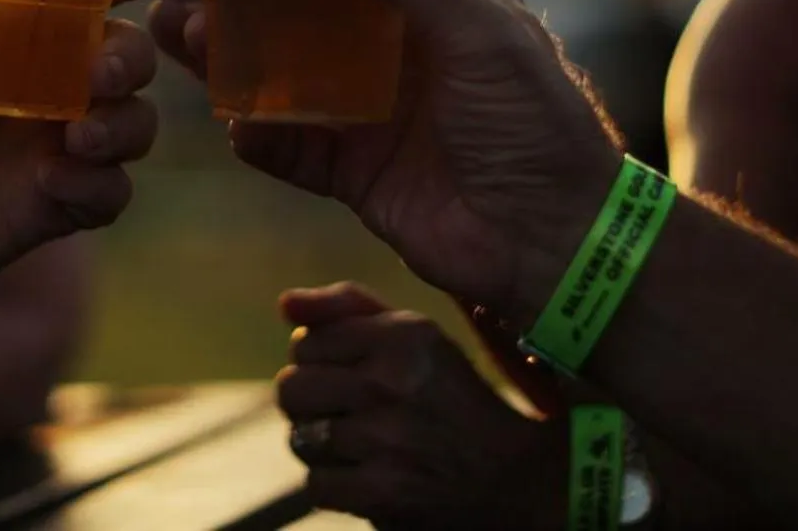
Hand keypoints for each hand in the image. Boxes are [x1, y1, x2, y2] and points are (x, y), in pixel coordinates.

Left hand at [0, 0, 160, 322]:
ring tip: (82, 133)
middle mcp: (37, 84)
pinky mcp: (47, 207)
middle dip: (131, 55)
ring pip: (131, 122)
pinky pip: (107, 195)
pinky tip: (52, 181)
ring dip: (125, 122)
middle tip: (104, 68)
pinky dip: (99, 185)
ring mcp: (46, 147)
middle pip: (122, 55)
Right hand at [150, 0, 620, 314]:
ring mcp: (362, 102)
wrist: (554, 245)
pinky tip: (231, 120)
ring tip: (178, 29)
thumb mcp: (480, 32)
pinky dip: (252, 130)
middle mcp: (389, 38)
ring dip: (225, 45)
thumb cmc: (536, 124)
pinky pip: (282, 142)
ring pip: (275, 62)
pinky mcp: (346, 166)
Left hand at [278, 283, 563, 528]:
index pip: (305, 343)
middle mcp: (390, 381)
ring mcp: (383, 439)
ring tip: (362, 446)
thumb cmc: (451, 399)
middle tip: (348, 414)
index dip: (319, 364)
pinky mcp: (381, 492)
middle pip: (290, 389)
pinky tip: (367, 476)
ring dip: (323, 447)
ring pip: (299, 438)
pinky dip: (336, 486)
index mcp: (401, 335)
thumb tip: (285, 304)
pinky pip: (315, 484)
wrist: (512, 478)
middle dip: (311, 404)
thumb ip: (348, 309)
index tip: (351, 378)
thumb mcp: (415, 336)